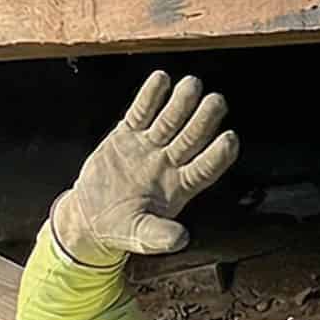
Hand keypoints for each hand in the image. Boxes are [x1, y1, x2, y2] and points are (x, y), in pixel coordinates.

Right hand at [51, 71, 236, 264]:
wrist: (89, 216)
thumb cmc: (121, 228)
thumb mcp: (139, 236)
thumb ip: (159, 236)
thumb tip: (181, 239)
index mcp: (179, 188)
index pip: (204, 168)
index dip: (218, 155)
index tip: (230, 139)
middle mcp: (169, 163)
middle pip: (191, 137)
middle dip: (204, 119)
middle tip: (216, 101)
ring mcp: (149, 146)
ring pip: (170, 120)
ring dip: (181, 102)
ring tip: (191, 84)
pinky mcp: (127, 135)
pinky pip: (141, 113)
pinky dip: (150, 96)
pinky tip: (160, 79)